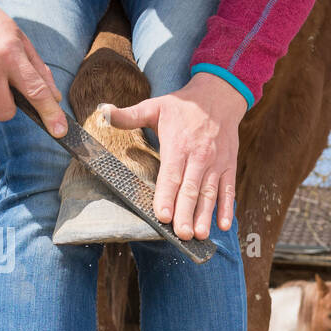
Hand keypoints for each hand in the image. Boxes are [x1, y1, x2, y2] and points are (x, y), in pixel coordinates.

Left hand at [108, 72, 246, 239]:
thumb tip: (101, 113)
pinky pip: (228, 190)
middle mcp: (199, 156)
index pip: (171, 175)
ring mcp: (216, 163)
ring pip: (210, 193)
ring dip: (205, 215)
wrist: (219, 95)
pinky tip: (223, 225)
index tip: (162, 216)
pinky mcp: (229, 167)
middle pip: (191, 189)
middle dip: (186, 213)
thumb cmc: (183, 106)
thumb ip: (129, 115)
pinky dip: (227, 208)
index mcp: (178, 145)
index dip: (166, 196)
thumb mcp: (154, 106)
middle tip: (181, 234)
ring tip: (199, 235)